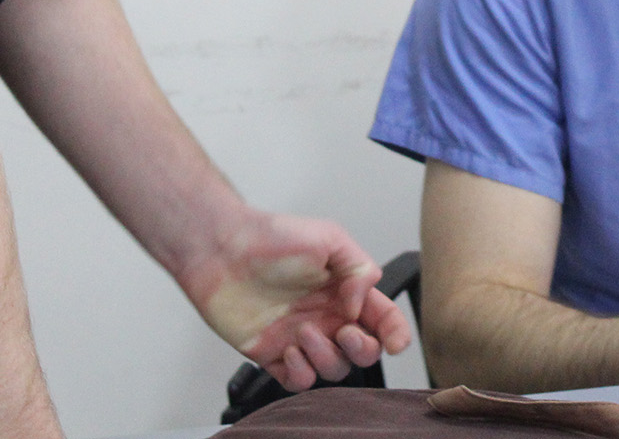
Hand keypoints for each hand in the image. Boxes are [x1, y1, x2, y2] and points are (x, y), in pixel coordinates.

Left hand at [180, 211, 413, 390]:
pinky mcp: (271, 353)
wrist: (222, 248)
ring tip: (305, 332)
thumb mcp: (328, 237)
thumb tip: (360, 307)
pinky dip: (301, 373)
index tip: (396, 343)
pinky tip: (290, 350)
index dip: (396, 333)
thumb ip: (358, 269)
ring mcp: (299, 336)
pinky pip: (298, 381)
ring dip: (326, 357)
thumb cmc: (271, 237)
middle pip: (363, 352)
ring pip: (333, 369)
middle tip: (343, 332)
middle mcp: (326, 316)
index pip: (382, 319)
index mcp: (343, 290)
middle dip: (362, 349)